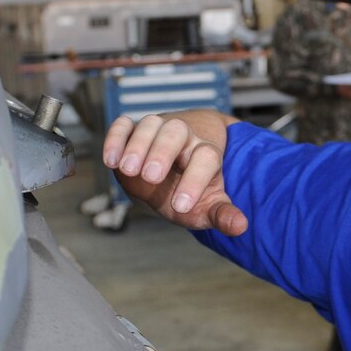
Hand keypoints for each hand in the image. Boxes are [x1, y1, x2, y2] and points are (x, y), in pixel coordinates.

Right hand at [100, 110, 247, 235]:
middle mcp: (183, 137)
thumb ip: (221, 214)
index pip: (206, 158)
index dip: (194, 180)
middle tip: (151, 177)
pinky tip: (110, 161)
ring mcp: (156, 130)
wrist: (172, 169)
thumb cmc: (189, 189)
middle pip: (177, 132)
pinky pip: (123, 125)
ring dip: (138, 145)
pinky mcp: (132, 131)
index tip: (180, 206)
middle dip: (163, 152)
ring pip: (150, 124)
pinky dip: (115, 138)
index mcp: (205, 154)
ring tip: (128, 170)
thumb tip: (240, 226)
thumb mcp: (206, 205)